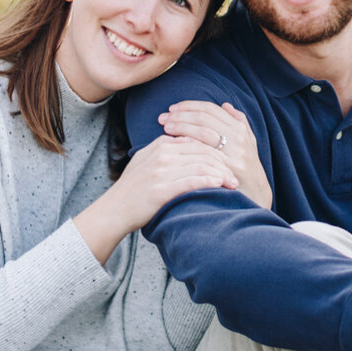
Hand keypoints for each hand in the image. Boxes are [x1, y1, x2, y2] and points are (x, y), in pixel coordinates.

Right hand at [75, 135, 238, 260]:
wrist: (115, 208)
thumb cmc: (133, 188)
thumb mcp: (147, 160)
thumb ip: (167, 149)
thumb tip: (189, 142)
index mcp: (160, 144)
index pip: (197, 142)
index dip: (217, 152)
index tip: (228, 164)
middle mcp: (162, 154)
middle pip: (203, 153)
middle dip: (223, 164)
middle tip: (236, 176)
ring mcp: (161, 171)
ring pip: (202, 166)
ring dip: (222, 175)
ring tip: (233, 184)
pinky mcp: (162, 189)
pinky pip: (193, 181)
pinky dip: (211, 182)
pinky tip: (221, 187)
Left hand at [157, 100, 270, 208]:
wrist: (255, 195)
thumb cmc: (245, 167)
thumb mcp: (247, 142)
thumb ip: (238, 123)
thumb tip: (225, 105)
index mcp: (240, 128)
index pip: (210, 109)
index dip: (189, 106)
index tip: (172, 108)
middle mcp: (238, 138)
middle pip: (204, 118)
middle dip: (180, 115)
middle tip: (163, 117)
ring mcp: (234, 153)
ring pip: (203, 131)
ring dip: (181, 127)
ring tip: (166, 128)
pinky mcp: (228, 168)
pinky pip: (204, 151)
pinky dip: (188, 144)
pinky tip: (175, 144)